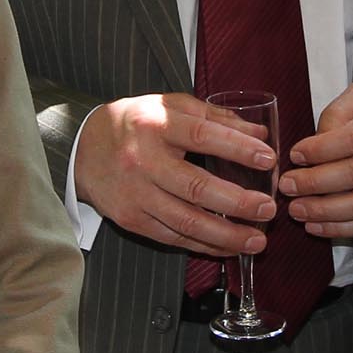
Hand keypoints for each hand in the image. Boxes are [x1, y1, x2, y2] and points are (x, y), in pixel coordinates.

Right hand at [72, 93, 273, 256]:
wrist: (82, 148)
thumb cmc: (136, 123)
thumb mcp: (170, 106)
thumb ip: (214, 116)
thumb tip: (258, 131)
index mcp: (156, 124)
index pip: (202, 136)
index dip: (237, 148)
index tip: (268, 158)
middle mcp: (144, 161)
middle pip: (196, 187)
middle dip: (238, 202)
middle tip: (269, 208)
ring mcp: (136, 194)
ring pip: (187, 221)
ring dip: (227, 235)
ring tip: (258, 240)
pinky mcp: (130, 219)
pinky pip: (173, 237)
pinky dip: (205, 245)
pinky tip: (230, 247)